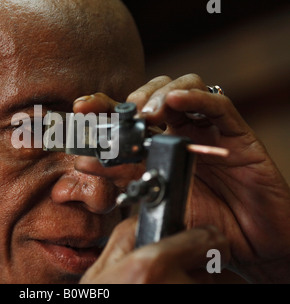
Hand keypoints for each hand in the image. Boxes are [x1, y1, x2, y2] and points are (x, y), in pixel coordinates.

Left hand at [74, 74, 289, 282]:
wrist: (244, 239)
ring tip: (147, 113)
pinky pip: (218, 104)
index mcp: (157, 142)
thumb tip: (82, 161)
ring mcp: (206, 127)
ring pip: (184, 86)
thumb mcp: (154, 196)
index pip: (129, 115)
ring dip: (160, 94)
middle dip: (133, 98)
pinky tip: (174, 102)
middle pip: (154, 94)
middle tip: (123, 114)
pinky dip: (195, 97)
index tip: (81, 106)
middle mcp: (179, 129)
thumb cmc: (199, 217)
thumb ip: (122, 177)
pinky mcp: (236, 131)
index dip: (105, 105)